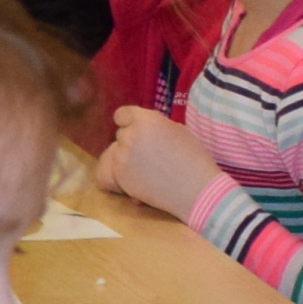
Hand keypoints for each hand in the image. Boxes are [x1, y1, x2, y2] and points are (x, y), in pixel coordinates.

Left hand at [93, 106, 220, 221]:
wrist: (195, 189)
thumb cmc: (193, 158)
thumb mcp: (177, 130)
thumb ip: (154, 125)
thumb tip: (143, 128)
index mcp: (145, 120)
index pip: (122, 114)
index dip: (129, 123)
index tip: (136, 132)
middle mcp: (129, 135)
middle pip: (120, 135)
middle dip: (131, 143)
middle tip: (148, 156)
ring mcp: (122, 156)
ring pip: (113, 153)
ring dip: (123, 160)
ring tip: (141, 171)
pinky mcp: (119, 177)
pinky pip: (108, 173)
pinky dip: (116, 178)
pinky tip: (130, 181)